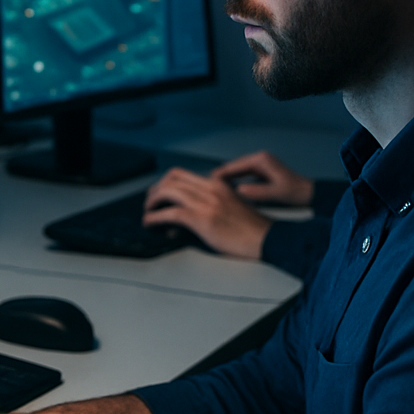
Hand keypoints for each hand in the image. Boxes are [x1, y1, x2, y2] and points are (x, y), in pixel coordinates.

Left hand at [143, 167, 271, 258]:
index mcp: (218, 183)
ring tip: (148, 212)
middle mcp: (210, 188)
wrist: (266, 239)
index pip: (184, 174)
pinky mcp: (200, 218)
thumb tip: (188, 213)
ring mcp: (205, 202)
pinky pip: (169, 213)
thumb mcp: (230, 205)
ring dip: (152, 202)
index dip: (168, 183)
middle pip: (172, 177)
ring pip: (167, 191)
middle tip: (150, 202)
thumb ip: (211, 202)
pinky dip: (154, 218)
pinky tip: (149, 223)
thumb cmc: (251, 229)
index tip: (162, 194)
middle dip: (156, 188)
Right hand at [209, 150, 313, 205]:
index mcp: (262, 160)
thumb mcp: (276, 192)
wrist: (308, 193)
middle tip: (207, 184)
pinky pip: (243, 173)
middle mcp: (260, 159)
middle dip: (222, 174)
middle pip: (236, 165)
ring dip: (228, 176)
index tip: (210, 179)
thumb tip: (238, 190)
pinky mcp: (261, 171)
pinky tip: (228, 186)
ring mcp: (261, 164)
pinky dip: (235, 179)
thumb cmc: (293, 192)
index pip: (237, 165)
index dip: (223, 172)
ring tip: (214, 186)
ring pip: (238, 169)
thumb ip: (257, 191)